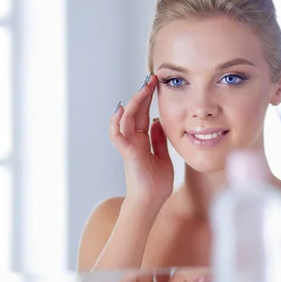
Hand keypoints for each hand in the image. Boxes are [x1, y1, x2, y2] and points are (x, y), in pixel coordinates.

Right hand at [110, 74, 173, 205]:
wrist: (151, 203)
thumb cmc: (156, 184)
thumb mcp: (163, 157)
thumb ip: (159, 140)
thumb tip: (159, 122)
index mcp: (143, 141)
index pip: (144, 115)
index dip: (149, 99)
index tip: (156, 84)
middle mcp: (133, 141)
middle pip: (136, 113)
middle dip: (142, 94)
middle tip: (151, 78)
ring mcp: (129, 146)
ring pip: (127, 119)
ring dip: (134, 103)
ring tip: (142, 88)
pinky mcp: (128, 154)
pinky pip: (118, 136)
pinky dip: (117, 123)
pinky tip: (122, 110)